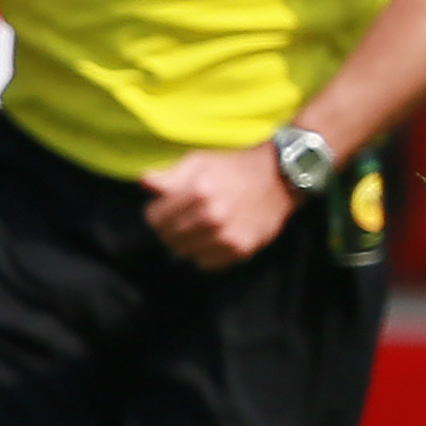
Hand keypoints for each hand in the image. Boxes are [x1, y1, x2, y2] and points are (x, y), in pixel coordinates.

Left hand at [139, 145, 302, 268]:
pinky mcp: (241, 249)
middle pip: (169, 238)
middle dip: (169, 229)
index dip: (156, 213)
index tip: (165, 210)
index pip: (155, 219)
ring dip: (186, 243)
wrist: (280, 179)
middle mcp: (212, 217)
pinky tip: (212, 240)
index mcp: (197, 192)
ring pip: (185, 253)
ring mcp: (227, 236)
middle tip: (182, 221)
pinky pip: (207, 264)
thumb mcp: (199, 161)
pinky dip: (205, 255)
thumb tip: (145, 183)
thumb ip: (169, 175)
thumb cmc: (234, 167)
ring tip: (197, 231)